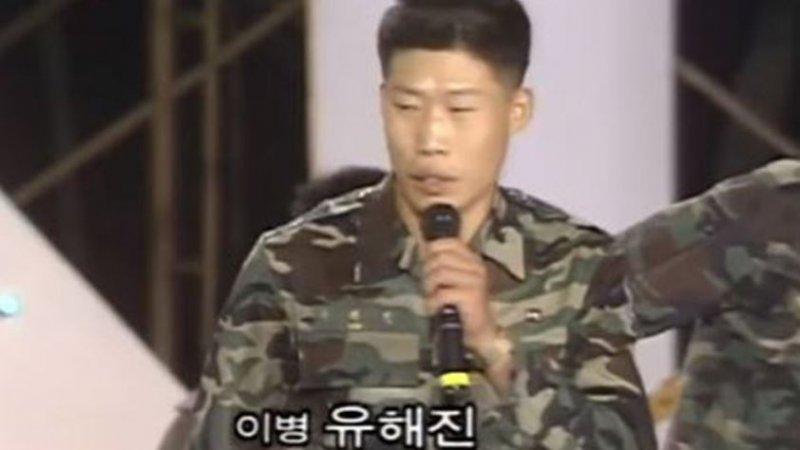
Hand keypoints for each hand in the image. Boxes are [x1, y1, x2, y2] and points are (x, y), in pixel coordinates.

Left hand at [421, 238, 498, 355]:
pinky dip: (432, 301)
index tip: (426, 262)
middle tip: (427, 285)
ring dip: (428, 286)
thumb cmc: (463, 303)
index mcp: (473, 259)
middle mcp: (476, 266)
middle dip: (427, 271)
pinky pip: (442, 293)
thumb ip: (442, 264)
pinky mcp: (471, 295)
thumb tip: (422, 249)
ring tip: (430, 296)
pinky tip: (433, 307)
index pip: (451, 242)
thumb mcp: (454, 279)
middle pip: (440, 258)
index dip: (433, 249)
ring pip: (439, 273)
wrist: (480, 329)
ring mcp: (475, 280)